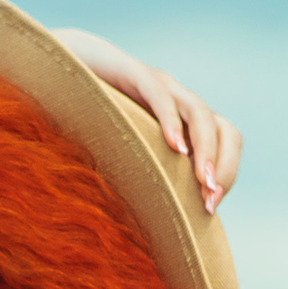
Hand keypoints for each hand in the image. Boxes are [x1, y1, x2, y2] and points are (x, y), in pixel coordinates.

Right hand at [49, 26, 240, 209]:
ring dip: (206, 150)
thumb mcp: (126, 149)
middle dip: (224, 166)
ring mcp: (160, 85)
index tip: (208, 209)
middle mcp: (179, 101)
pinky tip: (174, 147)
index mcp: (183, 121)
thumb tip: (157, 224)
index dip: (225, 173)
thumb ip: (146, 173)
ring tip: (203, 182)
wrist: (62, 64)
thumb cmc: (90, 115)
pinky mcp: (135, 73)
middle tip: (210, 199)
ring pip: (199, 113)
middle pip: (223, 129)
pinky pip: (160, 95)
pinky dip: (171, 121)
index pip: (224, 143)